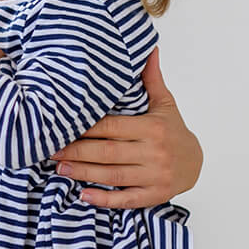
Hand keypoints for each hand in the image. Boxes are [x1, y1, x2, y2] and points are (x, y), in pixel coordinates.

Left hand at [51, 49, 202, 207]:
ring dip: (83, 173)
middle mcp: (154, 152)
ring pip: (112, 176)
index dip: (86, 129)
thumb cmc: (172, 130)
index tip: (62, 127)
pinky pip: (126, 199)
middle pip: (108, 152)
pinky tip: (83, 195)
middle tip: (50, 150)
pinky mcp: (154, 195)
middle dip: (77, 152)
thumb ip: (151, 80)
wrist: (197, 163)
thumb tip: (149, 49)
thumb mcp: (165, 104)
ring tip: (59, 168)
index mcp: (152, 128)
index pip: (112, 128)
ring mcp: (155, 176)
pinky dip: (104, 199)